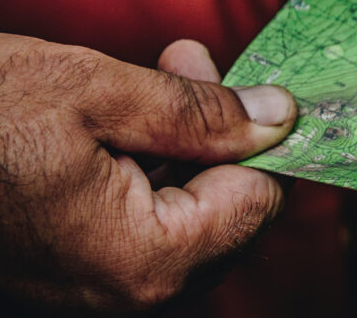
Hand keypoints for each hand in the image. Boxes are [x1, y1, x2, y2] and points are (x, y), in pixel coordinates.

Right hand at [0, 34, 296, 311]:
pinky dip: (148, 165)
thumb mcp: (97, 91)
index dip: (259, 138)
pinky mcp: (75, 270)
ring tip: (158, 74)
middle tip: (189, 63)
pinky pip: (144, 221)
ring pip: (189, 212)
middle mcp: (129, 292)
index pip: (260, 204)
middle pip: (229, 212)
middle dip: (220, 133)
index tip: (242, 85)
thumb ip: (202, 113)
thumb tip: (281, 118)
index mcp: (145, 260)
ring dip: (185, 141)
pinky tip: (127, 115)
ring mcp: (99, 289)